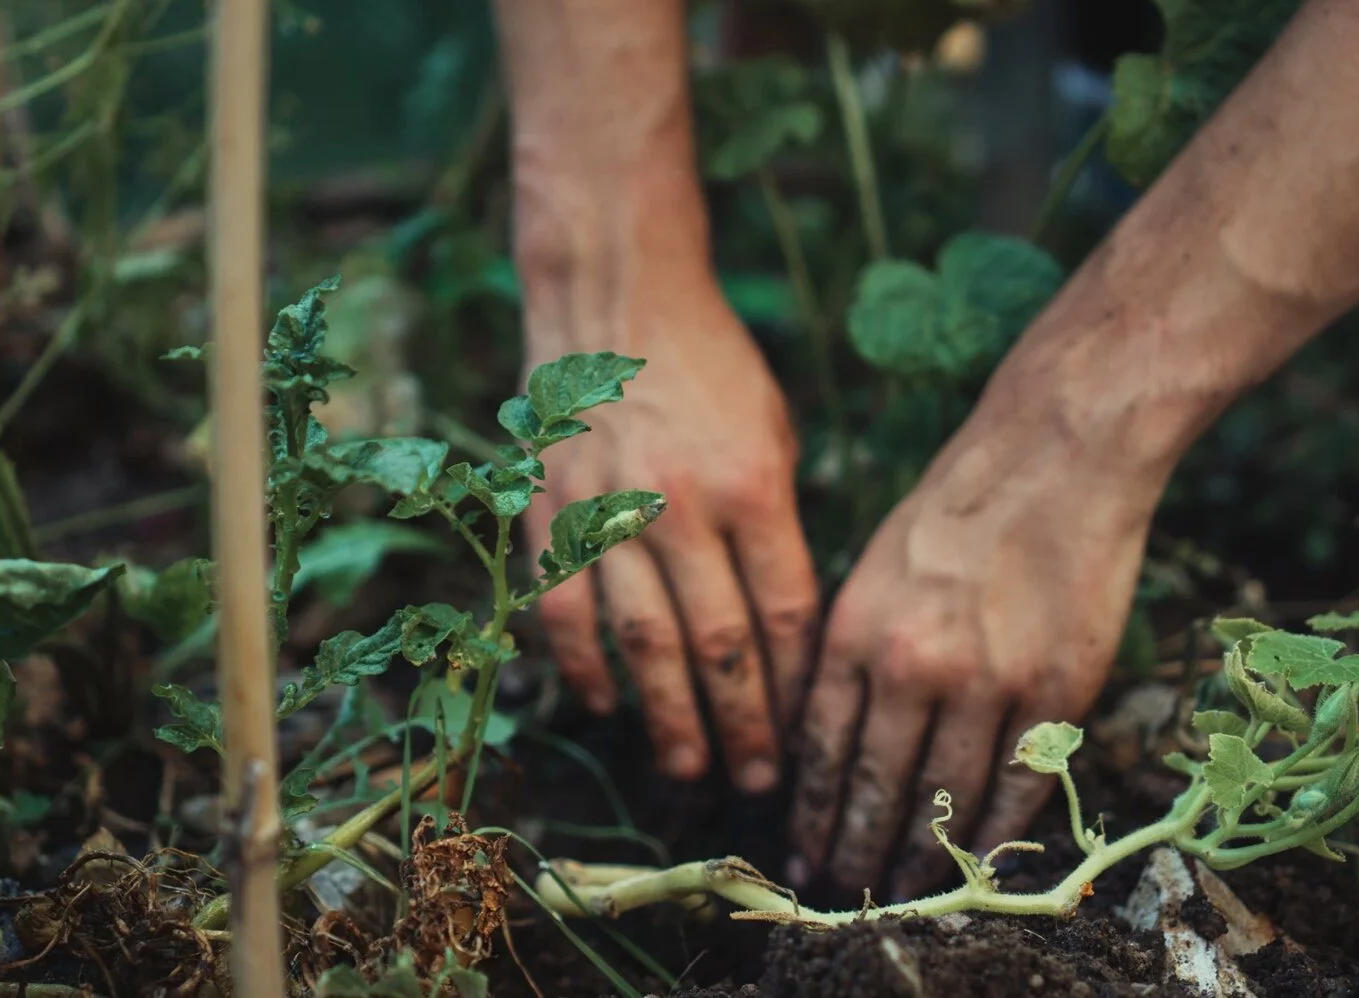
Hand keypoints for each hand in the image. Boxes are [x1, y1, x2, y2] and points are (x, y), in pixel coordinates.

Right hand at [520, 284, 819, 793]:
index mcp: (754, 486)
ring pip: (642, 643)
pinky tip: (606, 705)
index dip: (796, 684)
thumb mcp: (774, 432)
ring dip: (667, 717)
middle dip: (744, 724)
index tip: (806, 732)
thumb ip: (779, 524)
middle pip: (720, 644)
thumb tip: (783, 623)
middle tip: (757, 783)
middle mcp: (682, 507)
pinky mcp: (552, 511)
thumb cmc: (712, 367)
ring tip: (690, 768)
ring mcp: (609, 511)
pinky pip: (566, 609)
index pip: (784, 613)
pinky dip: (585, 666)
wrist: (615, 299)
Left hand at [787, 364, 1165, 898]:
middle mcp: (912, 665)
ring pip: (945, 800)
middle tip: (845, 891)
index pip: (821, 750)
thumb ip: (849, 651)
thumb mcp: (872, 567)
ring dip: (922, 856)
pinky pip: (1018, 787)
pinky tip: (978, 863)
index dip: (812, 813)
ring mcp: (987, 682)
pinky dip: (996, 835)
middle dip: (856, 850)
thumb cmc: (956, 505)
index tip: (803, 853)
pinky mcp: (1055, 691)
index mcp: (855, 630)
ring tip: (904, 889)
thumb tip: (827, 736)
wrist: (1054, 455)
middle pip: (875, 788)